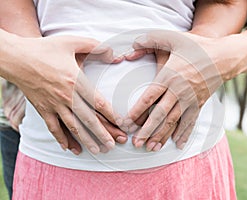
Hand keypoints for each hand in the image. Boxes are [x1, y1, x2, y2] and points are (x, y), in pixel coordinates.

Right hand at [7, 35, 126, 153]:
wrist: (16, 57)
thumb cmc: (45, 49)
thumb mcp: (72, 41)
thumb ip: (95, 46)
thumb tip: (113, 55)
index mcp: (75, 81)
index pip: (98, 102)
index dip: (112, 115)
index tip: (122, 124)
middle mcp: (66, 96)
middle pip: (88, 120)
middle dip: (102, 134)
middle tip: (113, 145)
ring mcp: (53, 105)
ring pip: (72, 127)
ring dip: (86, 140)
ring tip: (97, 151)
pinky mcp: (42, 109)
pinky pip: (53, 128)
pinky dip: (61, 139)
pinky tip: (69, 148)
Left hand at [125, 30, 223, 150]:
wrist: (224, 57)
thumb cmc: (197, 47)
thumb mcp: (174, 38)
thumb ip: (151, 39)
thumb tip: (133, 45)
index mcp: (169, 76)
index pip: (149, 97)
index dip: (136, 111)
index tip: (126, 123)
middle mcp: (178, 91)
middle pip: (159, 115)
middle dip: (146, 130)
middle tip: (136, 143)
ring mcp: (190, 100)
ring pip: (173, 122)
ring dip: (162, 136)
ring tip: (151, 148)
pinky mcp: (199, 104)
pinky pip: (190, 122)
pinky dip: (184, 134)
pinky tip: (177, 145)